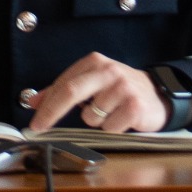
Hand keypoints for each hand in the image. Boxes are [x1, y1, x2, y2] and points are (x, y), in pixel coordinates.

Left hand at [27, 52, 169, 132]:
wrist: (158, 95)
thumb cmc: (119, 90)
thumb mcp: (92, 83)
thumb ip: (63, 90)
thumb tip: (34, 102)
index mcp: (94, 62)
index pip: (63, 83)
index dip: (45, 104)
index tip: (34, 121)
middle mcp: (108, 71)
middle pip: (71, 92)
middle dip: (51, 112)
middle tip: (39, 127)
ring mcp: (123, 87)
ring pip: (90, 117)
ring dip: (96, 122)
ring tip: (110, 113)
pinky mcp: (134, 106)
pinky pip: (109, 128)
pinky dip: (112, 129)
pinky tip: (122, 120)